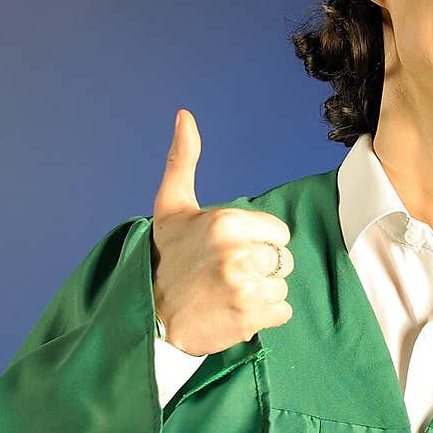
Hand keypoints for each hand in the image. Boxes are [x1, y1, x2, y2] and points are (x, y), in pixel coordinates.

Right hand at [150, 109, 293, 355]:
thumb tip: (184, 114)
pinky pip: (282, 313)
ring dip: (261, 294)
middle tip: (226, 276)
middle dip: (261, 269)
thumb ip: (184, 160)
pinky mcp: (249, 317)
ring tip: (228, 295)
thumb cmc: (165, 259)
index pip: (278, 233)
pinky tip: (233, 312)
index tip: (229, 251)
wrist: (149, 317)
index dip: (258, 243)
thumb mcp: (172, 207)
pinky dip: (263, 318)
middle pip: (284, 260)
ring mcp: (244, 287)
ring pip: (282, 287)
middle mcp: (238, 252)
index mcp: (226, 221)